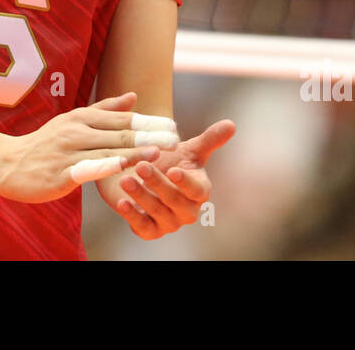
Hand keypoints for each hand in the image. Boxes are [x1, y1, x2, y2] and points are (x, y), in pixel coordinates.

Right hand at [0, 92, 174, 204]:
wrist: (7, 162)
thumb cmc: (44, 143)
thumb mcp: (73, 120)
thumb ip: (105, 109)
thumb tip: (134, 96)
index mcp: (82, 118)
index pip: (121, 119)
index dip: (148, 122)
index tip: (172, 124)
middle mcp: (76, 131)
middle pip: (119, 133)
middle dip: (149, 135)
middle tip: (174, 137)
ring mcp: (67, 152)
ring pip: (106, 150)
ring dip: (133, 151)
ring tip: (158, 152)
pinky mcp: (60, 173)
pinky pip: (86, 169)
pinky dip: (105, 167)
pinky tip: (121, 168)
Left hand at [98, 118, 235, 239]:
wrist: (145, 175)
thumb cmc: (171, 161)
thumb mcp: (188, 149)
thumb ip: (210, 139)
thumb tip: (231, 124)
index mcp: (199, 191)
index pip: (197, 190)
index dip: (186, 182)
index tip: (173, 170)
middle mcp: (187, 211)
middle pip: (174, 201)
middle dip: (157, 184)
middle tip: (141, 165)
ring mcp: (169, 223)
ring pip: (157, 212)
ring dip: (141, 196)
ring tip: (126, 179)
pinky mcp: (149, 230)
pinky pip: (142, 227)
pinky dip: (132, 216)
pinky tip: (122, 202)